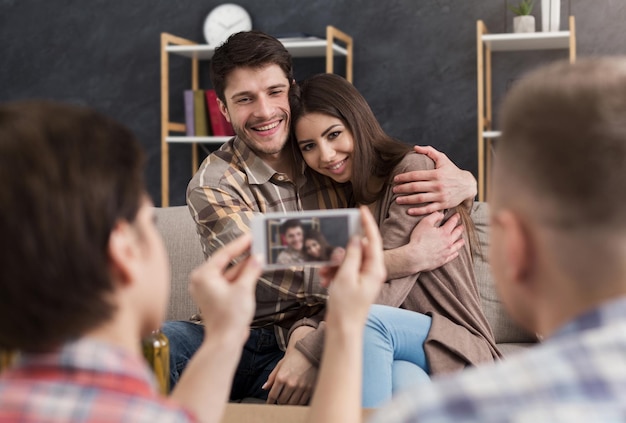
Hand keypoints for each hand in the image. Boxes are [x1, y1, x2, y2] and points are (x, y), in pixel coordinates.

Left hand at [188, 234, 260, 344]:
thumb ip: (251, 270)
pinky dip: (240, 277)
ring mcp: (208, 289)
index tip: (251, 236)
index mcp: (203, 276)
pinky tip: (253, 271)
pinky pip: (228, 282)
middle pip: (225, 262)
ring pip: (228, 273)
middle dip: (243, 255)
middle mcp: (202, 281)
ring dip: (244, 267)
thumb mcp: (244, 289)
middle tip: (256, 244)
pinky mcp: (215, 297)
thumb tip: (258, 258)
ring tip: (259, 257)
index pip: (224, 254)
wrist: (225, 341)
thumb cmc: (229, 318)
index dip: (240, 244)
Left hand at [264, 347, 317, 404]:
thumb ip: (272, 377)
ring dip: (288, 404)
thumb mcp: (280, 365)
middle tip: (280, 400)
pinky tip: (296, 400)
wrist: (309, 352)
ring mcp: (301, 387)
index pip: (273, 395)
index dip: (270, 401)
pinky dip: (297, 403)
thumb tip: (264, 388)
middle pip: (282, 401)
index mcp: (281, 377)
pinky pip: (302, 402)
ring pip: (292, 404)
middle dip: (279, 402)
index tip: (270, 403)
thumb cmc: (293, 358)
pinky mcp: (310, 389)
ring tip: (288, 401)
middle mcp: (291, 383)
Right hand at [323, 207, 385, 323]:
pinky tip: (325, 280)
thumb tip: (356, 239)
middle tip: (328, 256)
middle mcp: (372, 271)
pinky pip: (344, 270)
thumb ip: (352, 255)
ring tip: (324, 274)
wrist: (343, 329)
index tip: (361, 209)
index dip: (367, 223)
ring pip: (348, 259)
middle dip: (340, 251)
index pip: (373, 239)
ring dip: (334, 263)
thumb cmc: (346, 306)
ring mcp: (364, 277)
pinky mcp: (356, 283)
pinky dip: (334, 272)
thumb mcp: (345, 277)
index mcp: (375, 268)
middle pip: (358, 249)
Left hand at [393, 145, 476, 214]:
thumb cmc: (452, 171)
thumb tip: (415, 147)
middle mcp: (437, 185)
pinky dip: (418, 211)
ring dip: (407, 200)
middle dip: (402, 188)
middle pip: (415, 187)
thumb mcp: (443, 159)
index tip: (395, 179)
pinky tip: (409, 211)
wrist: (467, 185)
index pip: (415, 175)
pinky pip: (428, 209)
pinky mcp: (443, 204)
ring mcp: (440, 196)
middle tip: (393, 189)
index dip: (404, 177)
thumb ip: (429, 152)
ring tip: (397, 200)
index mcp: (436, 174)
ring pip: (420, 199)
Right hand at [408, 211, 464, 271]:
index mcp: (444, 232)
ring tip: (462, 240)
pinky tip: (456, 253)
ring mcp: (447, 252)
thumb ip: (434, 216)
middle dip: (460, 229)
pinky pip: (452, 256)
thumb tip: (441, 214)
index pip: (452, 223)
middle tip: (462, 226)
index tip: (458, 215)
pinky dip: (455, 253)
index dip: (455, 218)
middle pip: (457, 234)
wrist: (416, 257)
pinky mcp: (443, 260)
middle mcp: (448, 242)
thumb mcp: (425, 223)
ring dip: (460, 242)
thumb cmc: (419, 239)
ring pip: (457, 246)